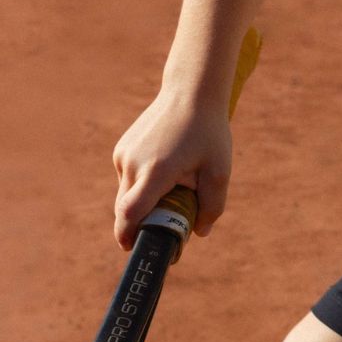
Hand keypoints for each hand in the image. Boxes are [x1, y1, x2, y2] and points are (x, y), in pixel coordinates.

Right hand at [112, 90, 232, 249]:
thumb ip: (211, 206)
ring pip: (127, 193)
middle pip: (126, 209)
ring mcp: (124, 154)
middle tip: (164, 229)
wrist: (191, 92)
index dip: (129, 235)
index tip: (134, 249)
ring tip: (174, 189)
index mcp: (156, 172)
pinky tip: (166, 171)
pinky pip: (128, 178)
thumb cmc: (209, 133)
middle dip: (140, 224)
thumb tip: (200, 232)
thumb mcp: (219, 172)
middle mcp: (133, 163)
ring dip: (143, 202)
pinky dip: (142, 185)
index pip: (130, 214)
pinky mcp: (122, 148)